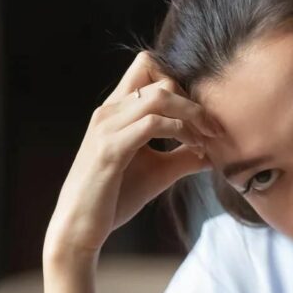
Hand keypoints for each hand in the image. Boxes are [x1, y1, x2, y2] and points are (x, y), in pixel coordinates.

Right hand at [43, 51, 220, 265]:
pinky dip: (181, 132)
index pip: (147, 66)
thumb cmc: (113, 199)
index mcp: (116, 110)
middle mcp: (109, 111)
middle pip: (159, 76)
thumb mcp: (157, 172)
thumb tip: (214, 153)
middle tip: (214, 129)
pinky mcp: (111, 149)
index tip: (199, 114)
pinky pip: (153, 124)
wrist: (78, 227)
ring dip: (192, 113)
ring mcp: (108, 127)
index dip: (180, 82)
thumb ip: (183, 157)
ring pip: (160, 95)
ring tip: (208, 137)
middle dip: (193, 100)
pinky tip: (193, 149)